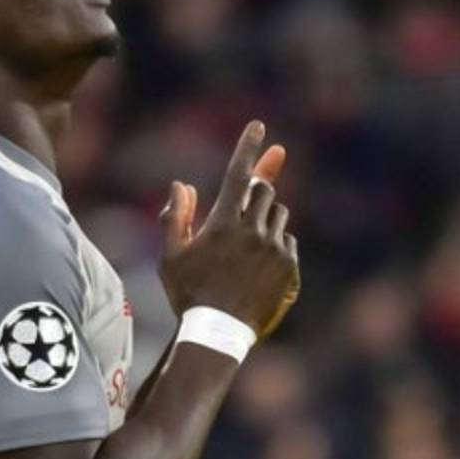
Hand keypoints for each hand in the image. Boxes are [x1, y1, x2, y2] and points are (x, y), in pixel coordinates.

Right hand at [158, 121, 299, 336]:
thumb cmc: (189, 293)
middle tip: (240, 213)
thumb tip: (181, 185)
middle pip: (263, 190)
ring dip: (265, 219)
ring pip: (278, 213)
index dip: (248, 146)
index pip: (238, 173)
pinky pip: (287, 239)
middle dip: (254, 192)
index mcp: (222, 223)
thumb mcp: (171, 256)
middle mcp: (251, 230)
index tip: (259, 126)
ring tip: (246, 248)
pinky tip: (258, 266)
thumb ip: (175, 216)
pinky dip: (276, 243)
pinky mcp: (288, 265)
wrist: (219, 332)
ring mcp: (273, 248)